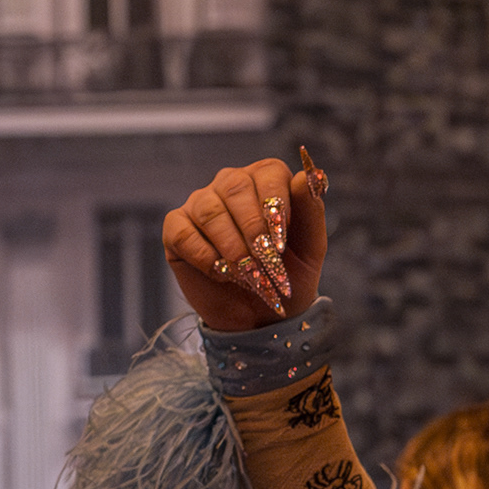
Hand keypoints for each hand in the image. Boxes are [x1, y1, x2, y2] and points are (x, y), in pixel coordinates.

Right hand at [162, 153, 328, 331]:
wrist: (261, 316)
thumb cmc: (288, 276)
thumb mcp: (310, 249)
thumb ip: (312, 211)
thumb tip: (310, 175)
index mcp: (266, 181)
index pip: (269, 173)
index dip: (276, 204)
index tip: (282, 240)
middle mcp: (230, 184)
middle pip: (235, 187)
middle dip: (252, 227)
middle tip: (264, 260)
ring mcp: (200, 204)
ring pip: (209, 210)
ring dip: (231, 246)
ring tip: (247, 272)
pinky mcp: (176, 229)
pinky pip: (183, 233)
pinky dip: (205, 258)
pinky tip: (223, 274)